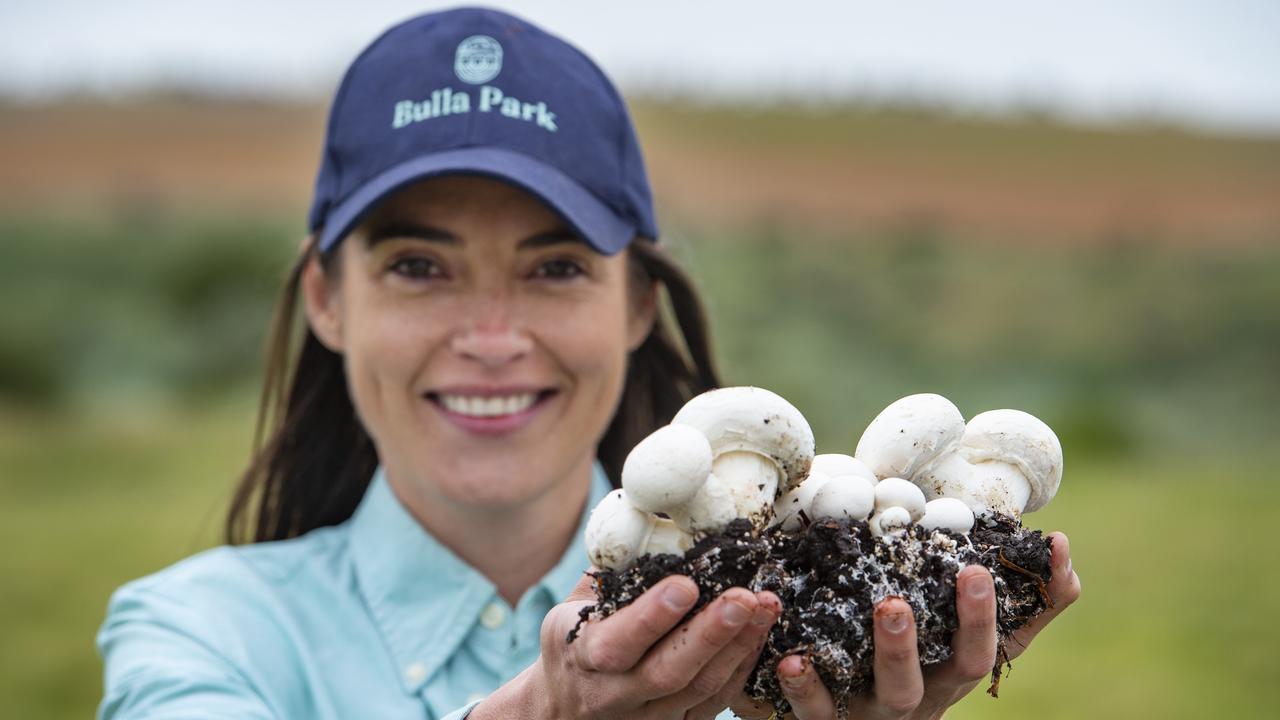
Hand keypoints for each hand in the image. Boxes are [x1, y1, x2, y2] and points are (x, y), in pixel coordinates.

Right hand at [472, 574, 780, 719]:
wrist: (565, 706)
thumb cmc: (575, 639)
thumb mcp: (576, 604)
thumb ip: (613, 573)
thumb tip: (651, 516)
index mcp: (582, 657)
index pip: (617, 643)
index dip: (652, 616)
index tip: (687, 583)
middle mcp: (613, 694)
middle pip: (667, 673)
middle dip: (711, 634)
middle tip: (744, 596)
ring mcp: (645, 716)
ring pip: (698, 690)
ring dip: (737, 647)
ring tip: (765, 605)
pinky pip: (714, 703)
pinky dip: (741, 668)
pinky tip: (759, 632)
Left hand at [732, 531, 1080, 718]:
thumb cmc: (918, 667)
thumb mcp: (962, 639)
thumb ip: (1021, 602)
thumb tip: (1063, 547)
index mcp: (951, 673)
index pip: (985, 649)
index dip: (988, 615)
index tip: (979, 566)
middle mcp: (921, 700)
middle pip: (943, 674)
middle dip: (952, 630)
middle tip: (932, 588)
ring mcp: (874, 716)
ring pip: (889, 693)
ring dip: (888, 653)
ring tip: (886, 608)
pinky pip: (812, 713)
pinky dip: (802, 688)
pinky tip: (788, 657)